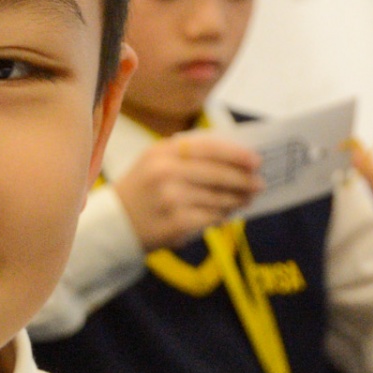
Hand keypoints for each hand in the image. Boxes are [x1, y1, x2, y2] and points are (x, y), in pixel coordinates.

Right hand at [111, 134, 263, 251]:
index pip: (208, 147)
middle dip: (243, 180)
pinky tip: (228, 214)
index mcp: (160, 152)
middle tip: (259, 184)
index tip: (255, 160)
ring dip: (237, 199)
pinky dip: (223, 216)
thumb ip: (187, 154)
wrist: (113, 225)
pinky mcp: (176, 223)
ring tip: (246, 199)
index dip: (236, 154)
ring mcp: (170, 199)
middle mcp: (164, 172)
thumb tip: (235, 157)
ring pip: (218, 197)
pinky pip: (211, 217)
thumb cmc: (141, 190)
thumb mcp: (154, 162)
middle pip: (218, 173)